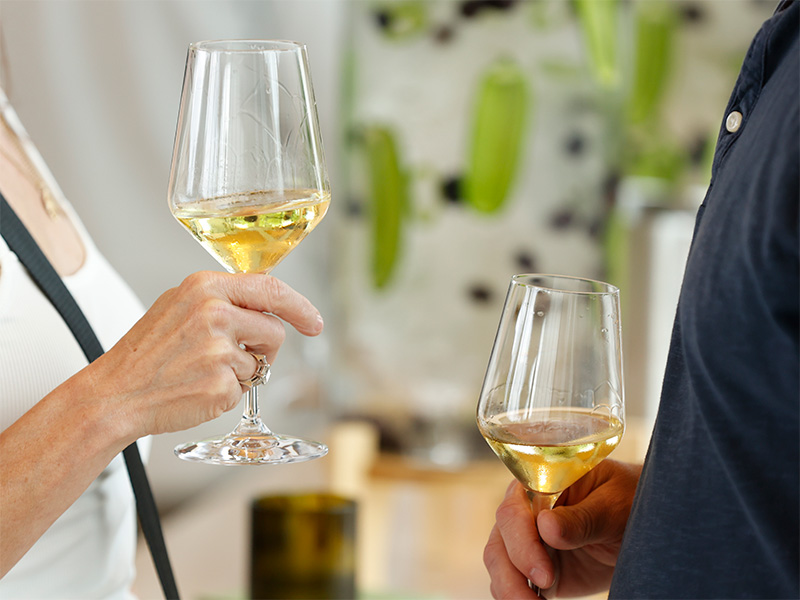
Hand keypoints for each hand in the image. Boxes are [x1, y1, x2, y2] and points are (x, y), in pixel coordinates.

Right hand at [72, 271, 322, 442]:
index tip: (313, 322)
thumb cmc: (146, 353)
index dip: (299, 307)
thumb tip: (263, 301)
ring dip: (243, 372)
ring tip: (205, 371)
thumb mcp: (178, 305)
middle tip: (240, 357)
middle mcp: (215, 314)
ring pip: (262, 363)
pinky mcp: (221, 383)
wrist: (116, 392)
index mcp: (205, 288)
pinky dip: (229, 393)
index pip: (271, 289)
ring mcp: (219, 350)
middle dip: (266, 348)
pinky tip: (199, 388)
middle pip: (275, 330)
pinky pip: (245, 389)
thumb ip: (221, 299)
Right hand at [483, 459, 640, 598]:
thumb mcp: (613, 507)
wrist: (642, 528)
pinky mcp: (535, 568)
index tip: (544, 573)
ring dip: (509, 588)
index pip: (514, 509)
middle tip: (543, 592)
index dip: (521, 541)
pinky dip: (515, 596)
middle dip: (513, 572)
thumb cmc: (628, 502)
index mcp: (541, 485)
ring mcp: (528, 540)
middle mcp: (526, 511)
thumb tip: (545, 526)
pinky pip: (512, 582)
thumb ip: (582, 518)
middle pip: (500, 539)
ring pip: (499, 563)